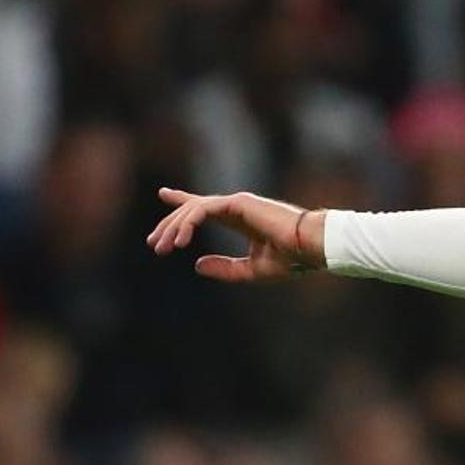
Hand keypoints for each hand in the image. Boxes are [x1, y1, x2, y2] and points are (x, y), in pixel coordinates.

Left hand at [146, 188, 325, 281]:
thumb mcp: (250, 270)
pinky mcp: (238, 202)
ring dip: (174, 227)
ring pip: (194, 208)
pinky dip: (187, 223)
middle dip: (170, 224)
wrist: (310, 247)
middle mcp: (237, 208)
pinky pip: (203, 209)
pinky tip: (179, 240)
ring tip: (161, 247)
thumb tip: (196, 264)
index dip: (183, 202)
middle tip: (154, 243)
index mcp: (240, 220)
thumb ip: (224, 268)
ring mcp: (237, 203)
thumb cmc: (291, 258)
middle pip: (193, 209)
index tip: (163, 195)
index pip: (205, 208)